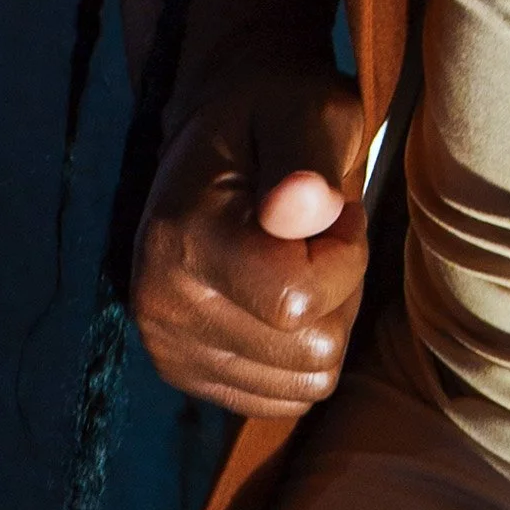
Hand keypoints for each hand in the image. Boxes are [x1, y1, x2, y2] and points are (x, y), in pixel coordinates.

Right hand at [130, 58, 368, 417]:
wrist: (222, 129)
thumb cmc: (279, 113)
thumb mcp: (310, 110)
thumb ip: (308, 160)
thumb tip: (302, 208)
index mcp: (186, 239)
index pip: (299, 303)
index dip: (346, 254)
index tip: (332, 206)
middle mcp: (163, 306)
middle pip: (310, 352)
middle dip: (339, 290)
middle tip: (318, 234)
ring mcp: (169, 346)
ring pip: (302, 384)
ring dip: (322, 322)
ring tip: (300, 259)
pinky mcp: (185, 370)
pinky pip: (279, 399)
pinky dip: (299, 352)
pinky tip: (282, 294)